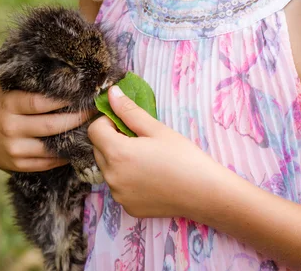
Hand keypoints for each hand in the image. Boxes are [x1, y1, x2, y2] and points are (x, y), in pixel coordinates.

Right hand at [0, 83, 91, 172]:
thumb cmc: (1, 105)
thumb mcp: (7, 89)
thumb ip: (27, 80)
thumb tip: (59, 66)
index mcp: (8, 104)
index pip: (40, 102)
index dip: (64, 100)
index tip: (84, 94)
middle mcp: (10, 127)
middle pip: (51, 125)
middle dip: (77, 118)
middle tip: (94, 110)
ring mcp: (14, 148)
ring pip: (52, 147)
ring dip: (75, 139)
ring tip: (91, 128)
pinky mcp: (18, 165)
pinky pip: (48, 162)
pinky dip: (65, 154)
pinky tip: (77, 145)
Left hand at [88, 85, 223, 218]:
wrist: (206, 193)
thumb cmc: (184, 157)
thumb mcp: (156, 129)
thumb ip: (129, 110)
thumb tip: (111, 93)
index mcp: (117, 153)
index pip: (94, 130)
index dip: (108, 122)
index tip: (127, 124)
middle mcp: (112, 176)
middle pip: (98, 150)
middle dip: (112, 140)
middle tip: (139, 140)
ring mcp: (118, 194)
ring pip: (107, 169)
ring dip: (118, 160)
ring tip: (146, 159)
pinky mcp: (127, 207)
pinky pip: (118, 187)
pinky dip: (127, 179)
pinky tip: (150, 177)